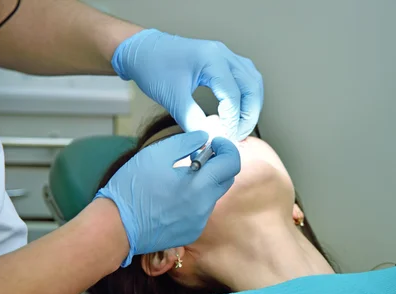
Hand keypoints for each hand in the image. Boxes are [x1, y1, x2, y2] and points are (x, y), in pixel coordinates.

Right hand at [95, 131, 240, 265]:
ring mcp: (198, 222)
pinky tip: (174, 197)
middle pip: (226, 179)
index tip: (214, 142)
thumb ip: (185, 142)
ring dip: (205, 182)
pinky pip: (201, 211)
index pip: (231, 164)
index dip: (227, 148)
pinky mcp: (191, 233)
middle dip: (218, 164)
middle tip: (199, 155)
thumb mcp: (156, 154)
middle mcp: (204, 207)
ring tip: (181, 177)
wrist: (115, 227)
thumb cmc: (131, 189)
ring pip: (213, 195)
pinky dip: (195, 199)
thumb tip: (204, 138)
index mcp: (198, 187)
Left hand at [112, 29, 263, 141]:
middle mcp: (223, 55)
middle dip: (248, 116)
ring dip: (251, 107)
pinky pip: (247, 80)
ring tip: (239, 127)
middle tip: (236, 136)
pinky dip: (247, 99)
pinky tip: (237, 113)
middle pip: (252, 89)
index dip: (232, 121)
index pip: (234, 96)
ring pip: (253, 83)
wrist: (142, 51)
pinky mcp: (224, 62)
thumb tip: (210, 141)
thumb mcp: (172, 98)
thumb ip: (192, 120)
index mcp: (211, 59)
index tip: (225, 138)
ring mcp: (226, 56)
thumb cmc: (153, 68)